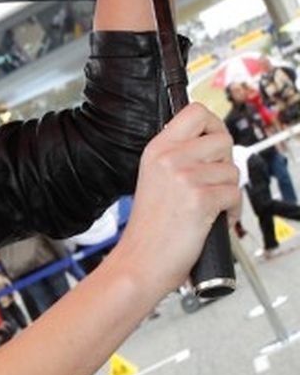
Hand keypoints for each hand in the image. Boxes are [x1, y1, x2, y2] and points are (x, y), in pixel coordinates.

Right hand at [112, 104, 239, 296]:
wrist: (138, 263)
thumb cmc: (148, 231)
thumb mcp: (154, 180)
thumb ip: (179, 158)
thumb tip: (215, 146)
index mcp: (156, 150)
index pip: (196, 112)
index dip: (213, 126)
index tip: (213, 145)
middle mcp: (169, 158)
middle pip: (223, 139)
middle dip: (224, 164)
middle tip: (210, 184)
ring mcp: (184, 177)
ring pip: (232, 170)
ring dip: (227, 191)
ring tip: (208, 208)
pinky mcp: (200, 199)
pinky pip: (235, 194)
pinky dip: (230, 211)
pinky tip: (212, 221)